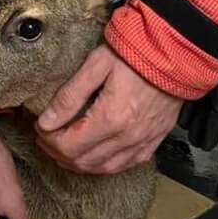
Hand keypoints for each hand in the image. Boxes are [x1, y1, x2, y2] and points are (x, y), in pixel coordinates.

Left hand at [36, 45, 181, 174]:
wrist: (176, 50)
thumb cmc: (136, 52)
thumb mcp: (96, 64)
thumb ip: (70, 95)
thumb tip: (47, 121)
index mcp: (111, 117)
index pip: (69, 145)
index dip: (49, 141)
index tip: (40, 129)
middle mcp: (128, 136)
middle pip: (84, 161)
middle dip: (59, 153)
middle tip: (47, 140)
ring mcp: (144, 141)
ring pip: (104, 167)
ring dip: (80, 163)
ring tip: (65, 150)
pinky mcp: (155, 139)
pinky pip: (127, 164)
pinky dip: (106, 165)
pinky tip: (96, 157)